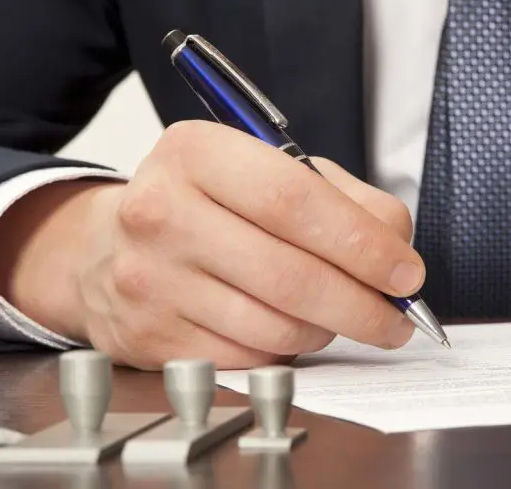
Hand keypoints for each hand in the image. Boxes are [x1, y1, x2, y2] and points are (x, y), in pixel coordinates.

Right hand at [0, 120, 422, 369]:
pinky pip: (249, 357)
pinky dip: (287, 350)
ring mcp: (150, 280)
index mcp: (195, 153)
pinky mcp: (152, 337)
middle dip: (362, 305)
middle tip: (397, 318)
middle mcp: (162, 213)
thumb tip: (397, 253)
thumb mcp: (269, 171)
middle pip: (289, 275)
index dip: (362, 243)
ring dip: (328, 329)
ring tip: (340, 315)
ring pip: (274, 325)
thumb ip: (345, 200)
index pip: (293, 200)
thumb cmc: (206, 204)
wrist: (104, 249)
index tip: (406, 273)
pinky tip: (290, 328)